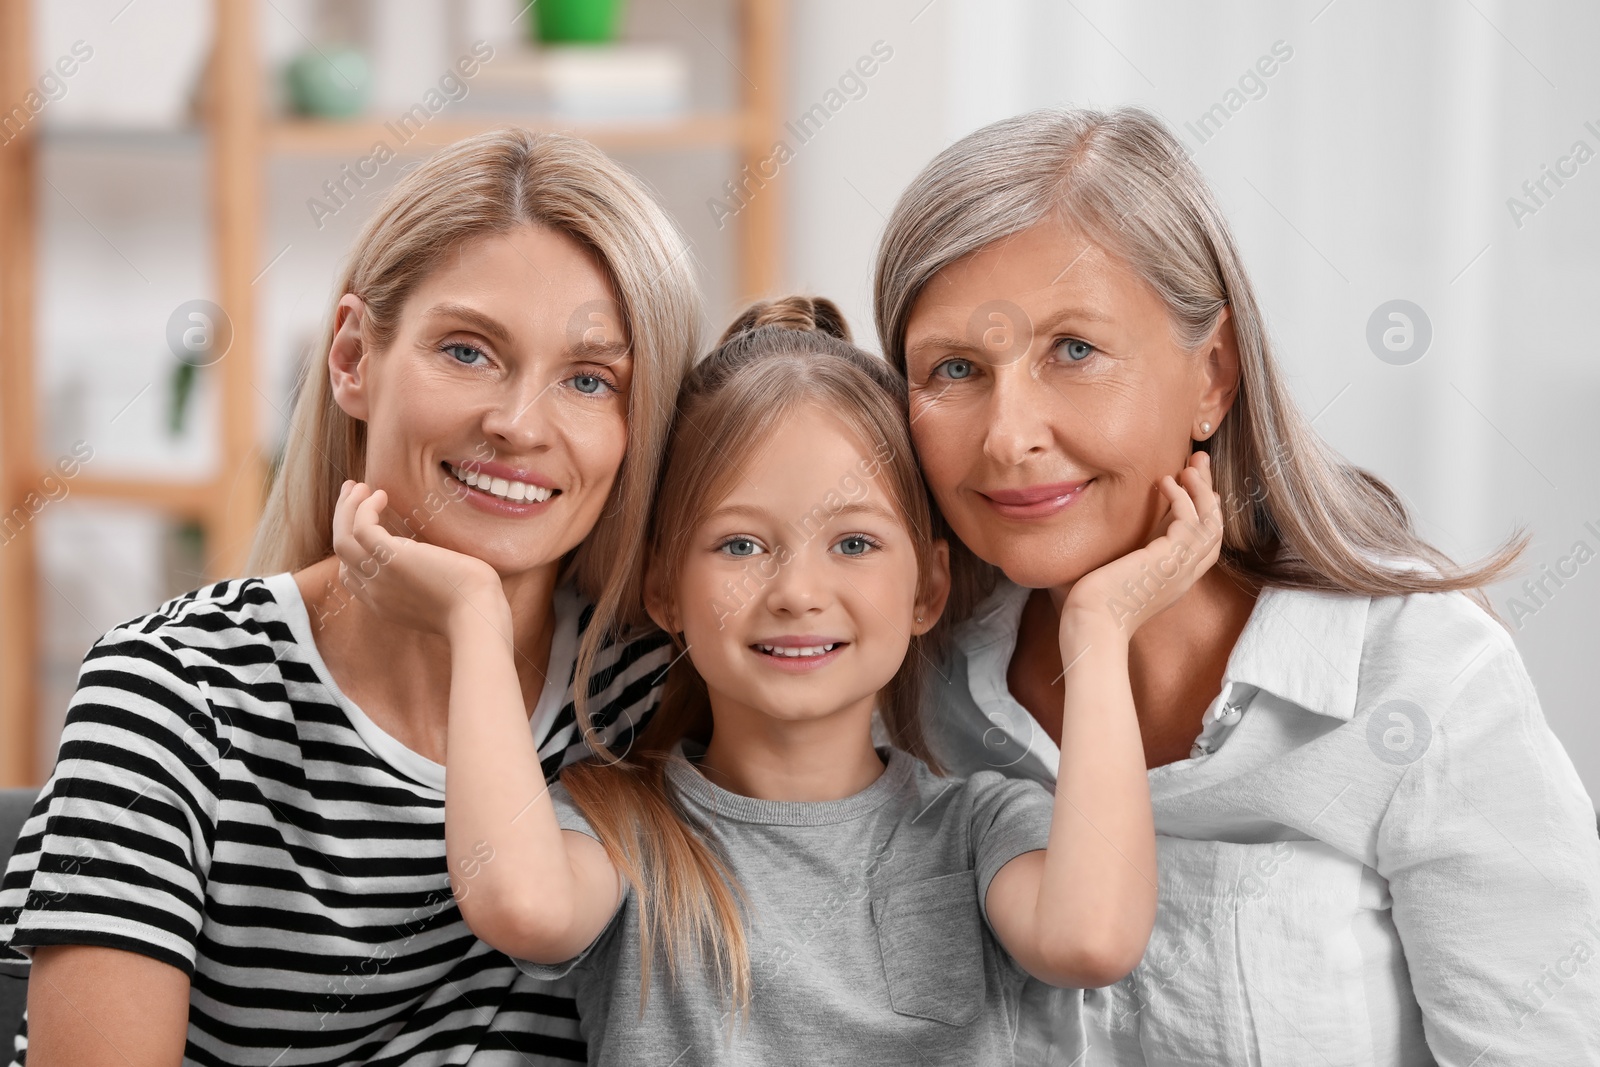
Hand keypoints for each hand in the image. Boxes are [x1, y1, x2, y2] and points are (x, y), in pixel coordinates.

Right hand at [330, 480, 507, 637]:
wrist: (478, 616)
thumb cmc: (474, 607)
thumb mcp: (439, 598)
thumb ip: (423, 585)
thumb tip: (429, 562)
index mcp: (384, 604)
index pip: (351, 576)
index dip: (353, 548)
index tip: (364, 523)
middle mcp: (374, 593)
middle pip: (342, 553)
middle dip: (342, 519)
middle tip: (352, 492)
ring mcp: (379, 577)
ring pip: (342, 538)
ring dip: (347, 508)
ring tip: (360, 486)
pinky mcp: (392, 558)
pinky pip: (361, 527)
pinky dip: (365, 507)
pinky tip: (381, 495)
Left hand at [1064, 451, 1223, 644]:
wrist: (1091, 624)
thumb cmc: (1094, 605)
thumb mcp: (1121, 572)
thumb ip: (1129, 554)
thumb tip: (1116, 532)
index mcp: (1175, 580)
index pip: (1202, 542)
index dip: (1204, 511)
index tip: (1197, 485)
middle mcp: (1184, 575)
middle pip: (1213, 528)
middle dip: (1208, 492)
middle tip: (1199, 462)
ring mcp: (1180, 568)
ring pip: (1210, 522)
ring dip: (1201, 490)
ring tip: (1188, 467)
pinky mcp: (1169, 559)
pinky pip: (1189, 520)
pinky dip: (1181, 497)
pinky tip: (1165, 482)